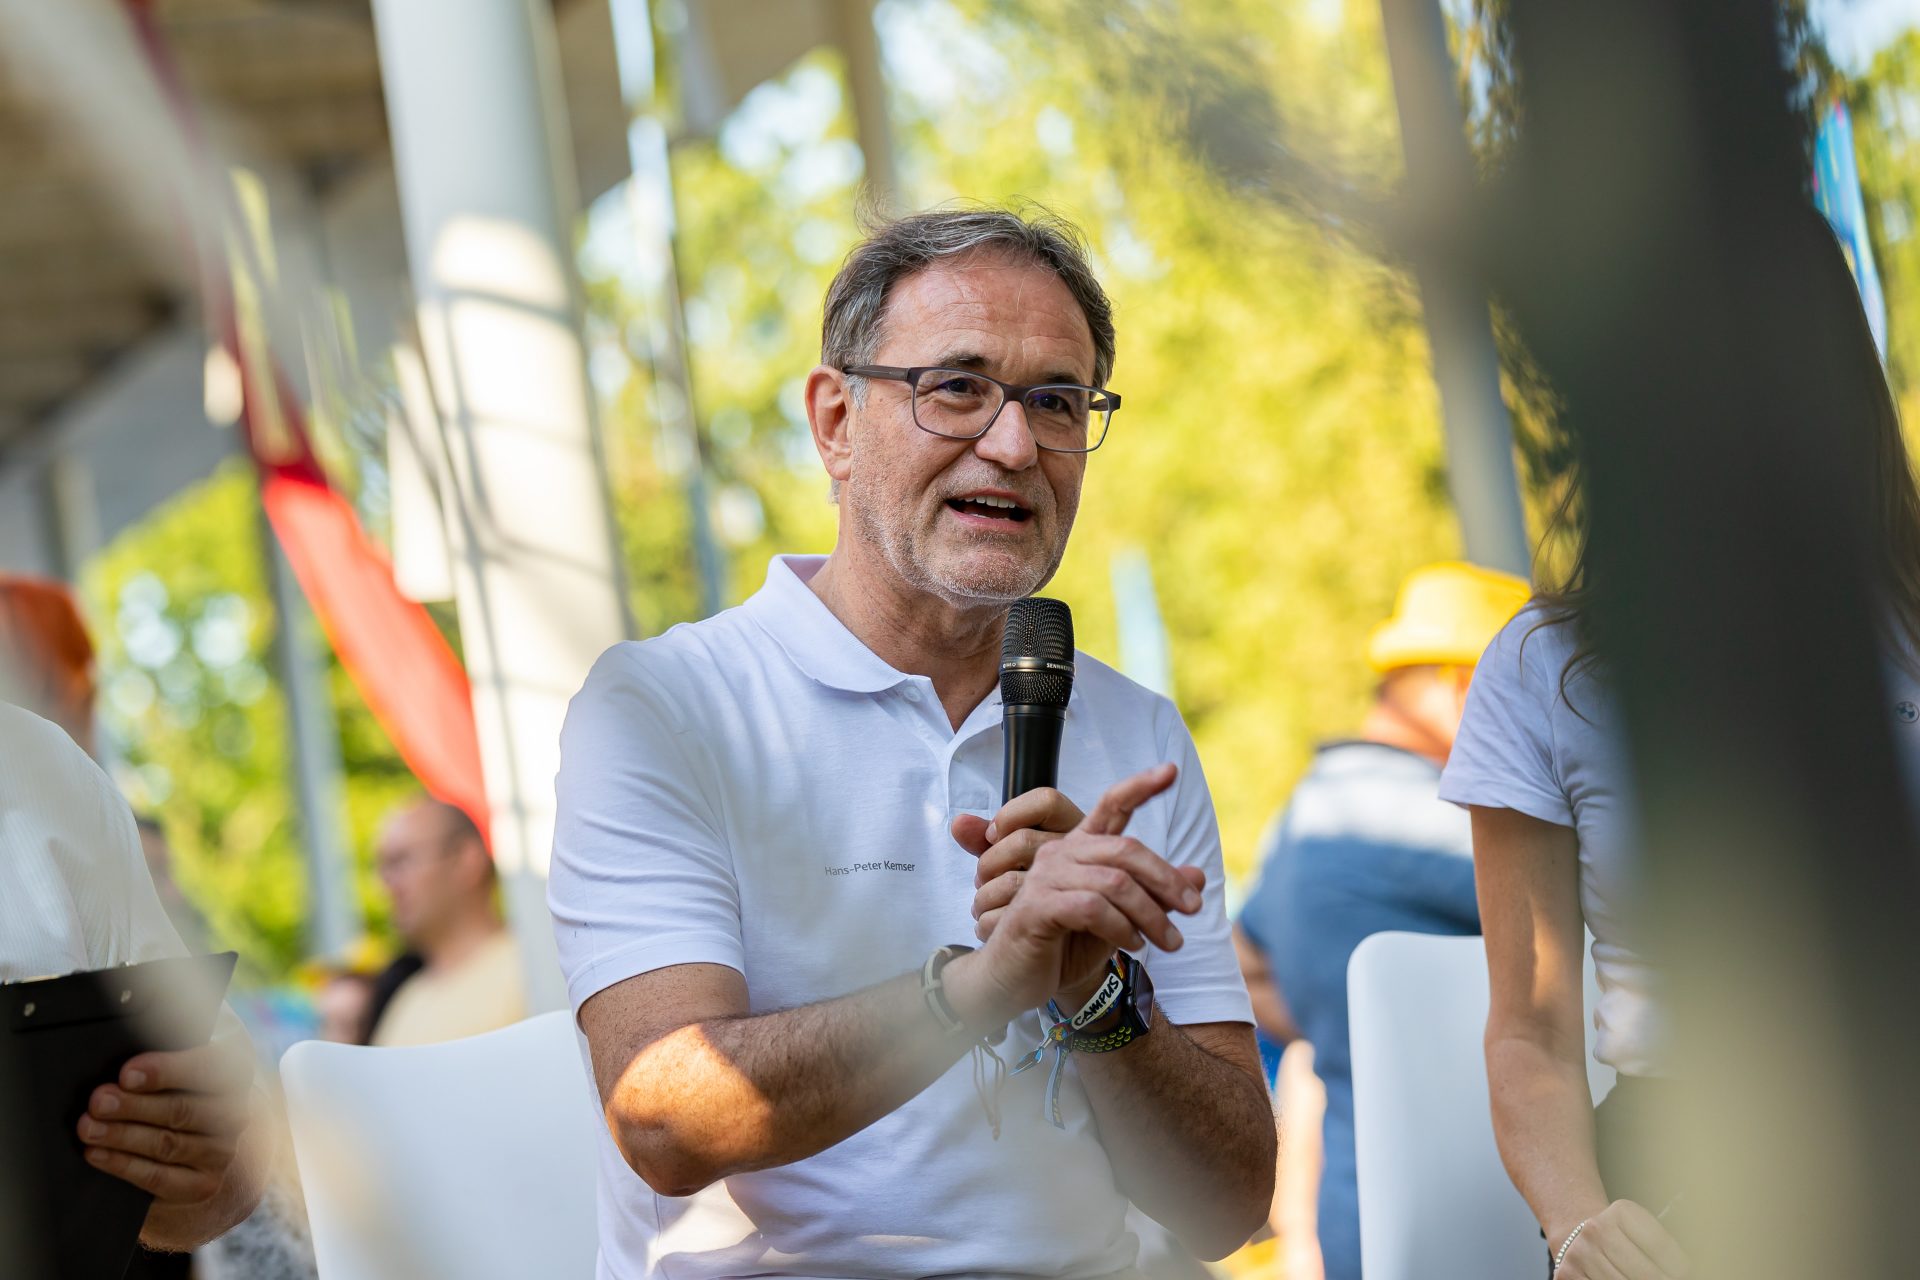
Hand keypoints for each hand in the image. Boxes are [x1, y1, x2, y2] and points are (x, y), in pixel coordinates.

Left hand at [79, 1036, 254, 1217]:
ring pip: (167, 1144)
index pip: (208, 1069)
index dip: (166, 1071)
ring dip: (122, 1135)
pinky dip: (124, 1165)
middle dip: (134, 1106)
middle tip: (98, 1101)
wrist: (203, 1139)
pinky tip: (97, 1154)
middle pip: (182, 1111)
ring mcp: (222, 1151)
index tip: (127, 1073)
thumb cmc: (178, 1088)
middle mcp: (236, 1113)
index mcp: (234, 1072)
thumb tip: (126, 1062)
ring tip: (88, 1127)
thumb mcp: (179, 1065)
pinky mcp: (203, 1184)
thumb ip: (164, 1056)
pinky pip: (159, 1177)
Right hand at [947, 764, 1203, 1017]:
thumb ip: (1153, 896)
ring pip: (1115, 883)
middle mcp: (1060, 854)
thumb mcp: (1119, 920)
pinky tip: (1132, 944)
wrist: (1016, 981)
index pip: (1111, 806)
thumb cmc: (1065, 946)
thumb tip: (1198, 877)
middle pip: (1126, 849)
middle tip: (1193, 908)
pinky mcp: (1035, 907)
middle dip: (1166, 879)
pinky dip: (1121, 928)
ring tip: (1170, 941)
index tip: (1171, 770)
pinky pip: (1092, 908)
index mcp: (1079, 848)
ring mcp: (1044, 878)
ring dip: (1151, 915)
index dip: (1140, 786)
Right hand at [1551, 1201, 1689, 1279]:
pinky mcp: (1567, 1274)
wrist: (1578, 1234)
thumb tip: (1685, 1272)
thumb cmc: (1621, 1237)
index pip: (1661, 1248)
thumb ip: (1665, 1249)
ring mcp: (1579, 1253)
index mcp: (1622, 1211)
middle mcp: (1596, 1229)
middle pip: (1645, 1274)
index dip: (1680, 1268)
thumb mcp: (1643, 1230)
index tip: (1685, 1273)